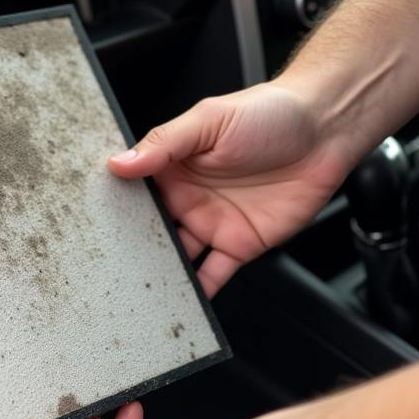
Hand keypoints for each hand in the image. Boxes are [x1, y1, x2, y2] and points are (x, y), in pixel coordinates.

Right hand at [108, 82, 351, 295]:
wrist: (326, 129)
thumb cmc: (270, 112)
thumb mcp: (209, 120)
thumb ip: (165, 143)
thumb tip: (119, 162)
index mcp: (173, 165)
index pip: (134, 190)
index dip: (115, 206)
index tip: (92, 224)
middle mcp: (188, 196)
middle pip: (150, 230)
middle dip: (130, 248)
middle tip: (108, 268)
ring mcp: (213, 222)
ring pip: (177, 257)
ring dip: (160, 274)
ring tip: (137, 294)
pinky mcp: (240, 244)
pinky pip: (214, 273)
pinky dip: (198, 293)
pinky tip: (182, 306)